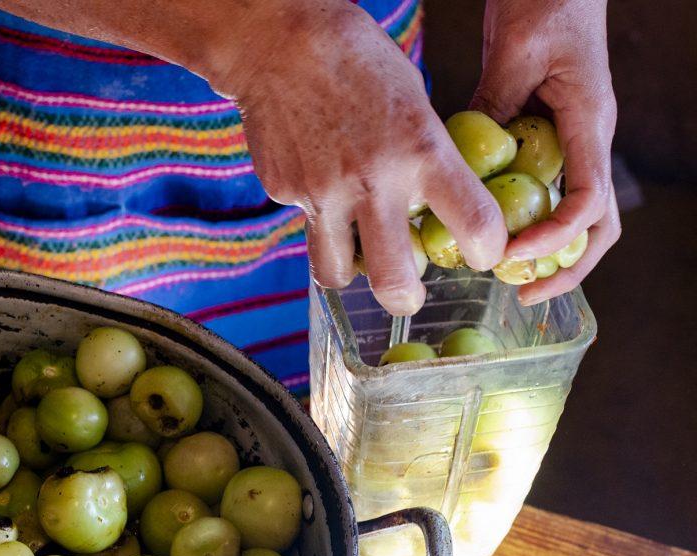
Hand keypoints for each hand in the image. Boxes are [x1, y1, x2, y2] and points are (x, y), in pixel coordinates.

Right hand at [206, 1, 507, 314]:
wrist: (279, 43)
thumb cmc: (357, 61)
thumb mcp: (413, 103)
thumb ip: (424, 159)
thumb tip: (431, 205)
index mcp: (420, 152)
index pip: (474, 225)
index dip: (487, 252)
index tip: (482, 255)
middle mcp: (372, 182)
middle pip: (395, 280)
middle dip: (407, 300)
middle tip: (409, 296)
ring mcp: (321, 193)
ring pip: (336, 272)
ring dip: (351, 274)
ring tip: (355, 260)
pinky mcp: (284, 192)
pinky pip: (305, 223)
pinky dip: (315, 214)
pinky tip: (314, 177)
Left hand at [471, 0, 619, 304]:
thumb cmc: (542, 4)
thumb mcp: (511, 57)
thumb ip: (493, 110)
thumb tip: (463, 165)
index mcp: (589, 123)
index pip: (589, 199)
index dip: (554, 238)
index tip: (512, 257)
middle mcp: (588, 140)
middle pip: (596, 225)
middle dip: (564, 267)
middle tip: (522, 296)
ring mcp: (573, 142)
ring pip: (573, 214)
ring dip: (547, 253)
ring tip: (506, 279)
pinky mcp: (550, 138)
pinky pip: (544, 191)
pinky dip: (524, 219)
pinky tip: (490, 234)